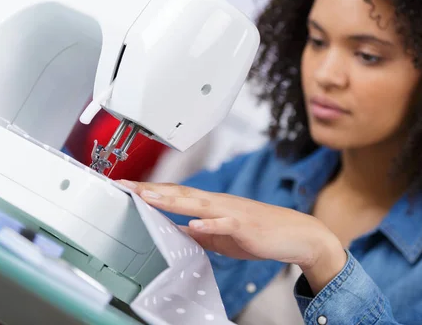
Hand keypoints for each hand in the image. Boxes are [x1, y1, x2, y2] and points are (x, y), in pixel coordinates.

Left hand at [118, 180, 347, 293]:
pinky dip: (209, 223)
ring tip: (149, 197)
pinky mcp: (245, 225)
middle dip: (151, 190)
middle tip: (125, 186)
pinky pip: (225, 223)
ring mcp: (231, 212)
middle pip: (179, 193)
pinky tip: (194, 224)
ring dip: (172, 200)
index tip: (127, 188)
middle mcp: (217, 203)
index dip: (150, 191)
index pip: (174, 194)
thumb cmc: (259, 233)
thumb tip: (178, 231)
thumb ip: (200, 232)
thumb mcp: (222, 236)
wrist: (295, 234)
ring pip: (197, 203)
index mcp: (210, 205)